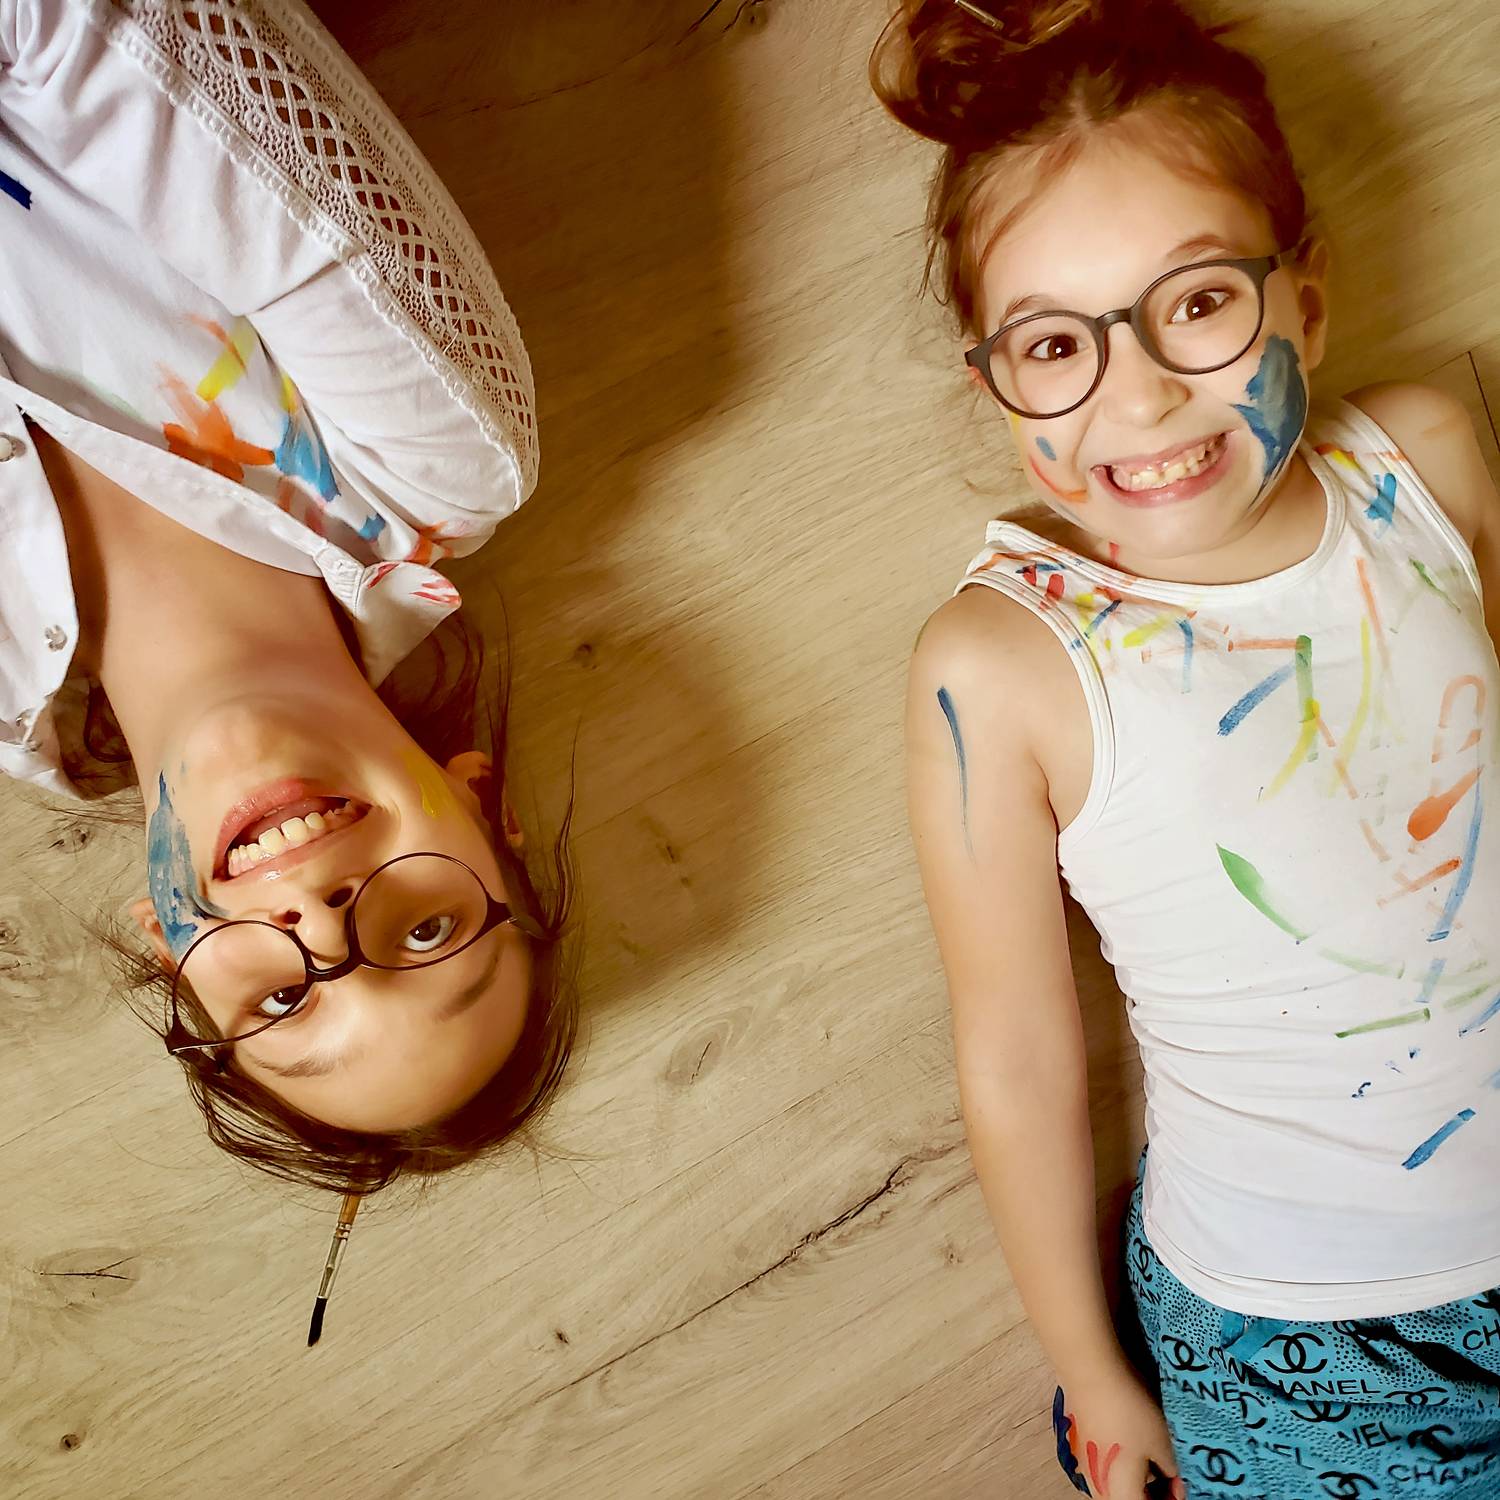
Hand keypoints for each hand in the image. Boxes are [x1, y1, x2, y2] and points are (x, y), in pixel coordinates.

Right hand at [1052, 1363, 1184, 1498]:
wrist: (1089, 1371)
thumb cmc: (1128, 1410)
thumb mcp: (1162, 1443)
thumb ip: (1170, 1470)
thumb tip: (1172, 1476)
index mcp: (1120, 1495)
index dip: (1170, 1498)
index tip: (1181, 1484)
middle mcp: (1097, 1487)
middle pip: (1130, 1497)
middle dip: (1153, 1489)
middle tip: (1172, 1471)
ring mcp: (1083, 1464)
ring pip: (1116, 1481)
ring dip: (1137, 1475)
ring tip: (1153, 1452)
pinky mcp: (1078, 1444)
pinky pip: (1103, 1463)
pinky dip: (1120, 1459)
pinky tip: (1130, 1437)